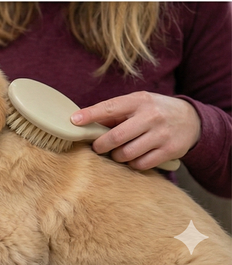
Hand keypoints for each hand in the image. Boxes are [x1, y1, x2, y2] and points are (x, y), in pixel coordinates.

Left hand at [71, 91, 200, 170]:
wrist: (191, 119)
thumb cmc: (154, 110)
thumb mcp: (137, 103)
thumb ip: (114, 112)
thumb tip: (83, 121)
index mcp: (139, 101)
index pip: (109, 108)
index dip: (90, 115)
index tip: (74, 121)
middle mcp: (151, 116)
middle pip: (116, 136)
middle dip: (100, 145)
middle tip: (96, 147)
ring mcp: (161, 134)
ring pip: (127, 153)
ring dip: (116, 156)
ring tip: (116, 152)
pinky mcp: (170, 151)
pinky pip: (141, 164)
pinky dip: (132, 164)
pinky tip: (132, 158)